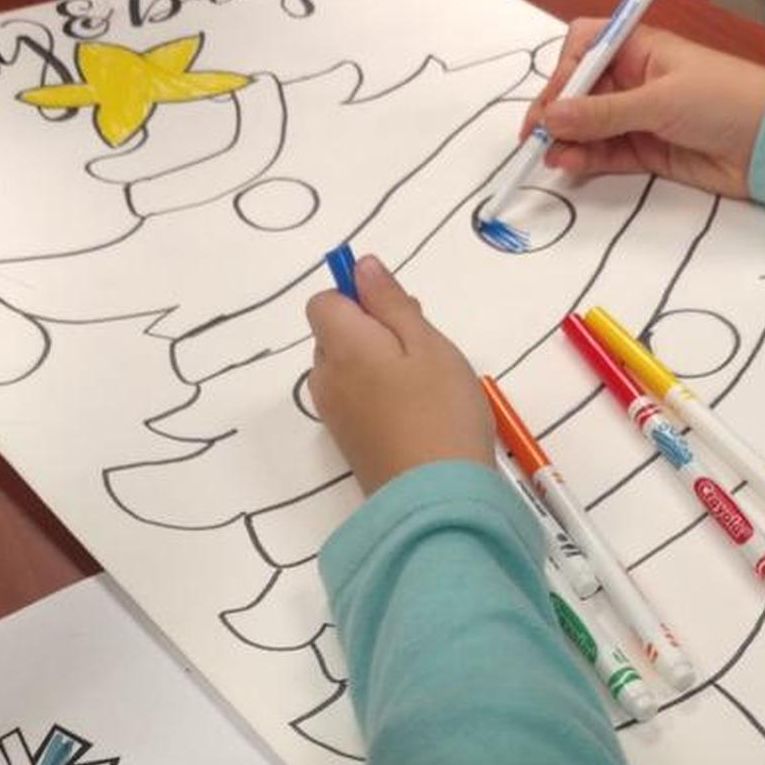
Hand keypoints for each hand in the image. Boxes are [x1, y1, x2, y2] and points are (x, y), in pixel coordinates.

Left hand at [306, 254, 492, 494]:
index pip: (323, 302)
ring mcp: (335, 415)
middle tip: (425, 348)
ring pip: (348, 369)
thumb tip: (361, 267)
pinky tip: (417, 411)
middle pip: (336, 336)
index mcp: (340, 346)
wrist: (437, 497)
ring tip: (427, 384)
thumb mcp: (426, 342)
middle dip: (373, 330)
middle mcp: (326, 378)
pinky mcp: (350, 443)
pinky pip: (357, 399)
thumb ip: (390, 302)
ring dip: (380, 364)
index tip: (398, 311)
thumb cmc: (440, 410)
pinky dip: (380, 394)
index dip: (357, 297)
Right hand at [524, 24, 764, 199]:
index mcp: (641, 48)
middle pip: (581, 89)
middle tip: (535, 138)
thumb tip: (552, 116)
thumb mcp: (660, 101)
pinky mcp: (648, 152)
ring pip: (589, 125)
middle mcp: (635, 79)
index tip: (551, 103)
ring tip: (552, 157)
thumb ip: (604, 113)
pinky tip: (570, 164)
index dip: (564, 71)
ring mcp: (640, 117)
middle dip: (557, 111)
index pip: (586, 46)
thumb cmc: (724, 100)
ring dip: (567, 139)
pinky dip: (585, 159)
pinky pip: (606, 153)